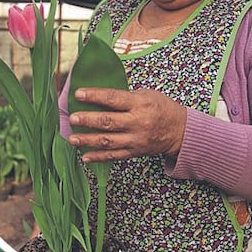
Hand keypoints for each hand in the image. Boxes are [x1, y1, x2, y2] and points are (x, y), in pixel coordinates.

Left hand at [67, 87, 186, 162]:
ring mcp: (135, 139)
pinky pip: (114, 156)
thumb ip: (125, 96)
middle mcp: (137, 122)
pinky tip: (84, 157)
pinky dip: (98, 157)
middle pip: (108, 122)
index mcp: (140, 104)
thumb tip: (97, 95)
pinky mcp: (134, 152)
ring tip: (72, 138)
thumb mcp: (146, 94)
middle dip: (88, 120)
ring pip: (108, 141)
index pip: (113, 99)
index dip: (95, 96)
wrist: (180, 131)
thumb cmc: (161, 108)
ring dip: (88, 141)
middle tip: (72, 118)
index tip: (78, 94)